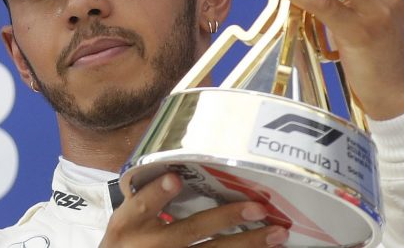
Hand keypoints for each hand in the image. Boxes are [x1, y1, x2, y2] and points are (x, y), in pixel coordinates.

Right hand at [99, 173, 288, 247]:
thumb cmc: (128, 241)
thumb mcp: (126, 220)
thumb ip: (149, 198)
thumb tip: (186, 165)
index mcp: (128, 224)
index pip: (142, 205)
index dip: (158, 193)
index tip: (175, 179)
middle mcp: (150, 244)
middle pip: (192, 230)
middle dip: (226, 218)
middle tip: (257, 207)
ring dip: (248, 243)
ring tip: (277, 233)